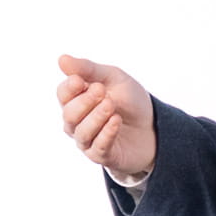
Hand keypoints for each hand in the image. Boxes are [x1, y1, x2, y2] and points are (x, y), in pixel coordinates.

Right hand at [57, 54, 155, 174]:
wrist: (154, 125)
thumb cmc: (130, 100)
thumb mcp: (113, 78)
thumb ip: (88, 69)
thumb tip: (61, 59)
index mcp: (77, 100)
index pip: (63, 94)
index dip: (70, 87)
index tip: (81, 80)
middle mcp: (77, 122)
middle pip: (69, 114)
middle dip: (84, 102)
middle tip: (102, 91)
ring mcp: (88, 140)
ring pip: (81, 132)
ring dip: (96, 117)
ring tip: (111, 105)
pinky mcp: (102, 156)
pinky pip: (97, 147)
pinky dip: (106, 133)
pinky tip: (116, 121)